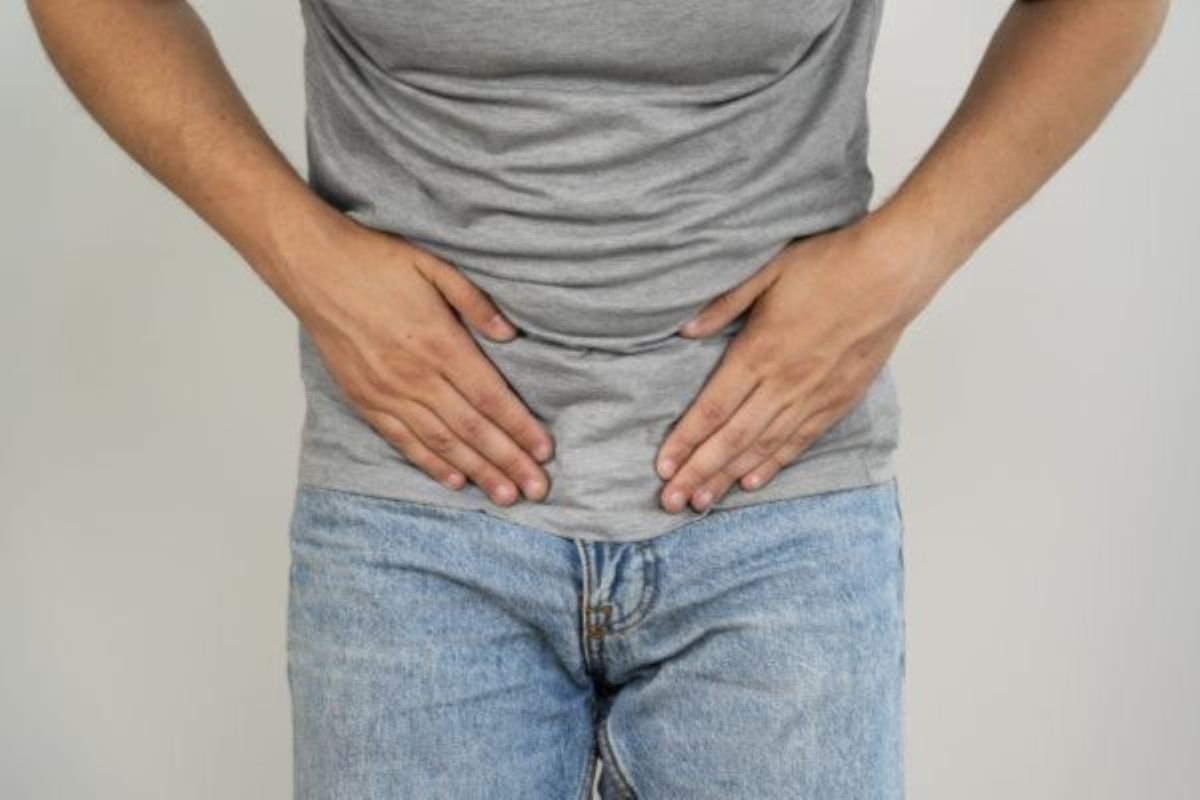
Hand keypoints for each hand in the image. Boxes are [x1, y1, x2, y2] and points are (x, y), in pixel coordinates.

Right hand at [289, 218, 554, 506]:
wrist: (311, 268)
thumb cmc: (374, 262)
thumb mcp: (433, 266)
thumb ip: (474, 301)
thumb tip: (510, 333)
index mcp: (439, 342)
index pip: (490, 396)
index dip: (520, 427)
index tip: (545, 451)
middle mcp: (415, 375)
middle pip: (472, 428)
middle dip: (508, 461)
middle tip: (536, 489)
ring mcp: (387, 392)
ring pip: (441, 442)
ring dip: (477, 472)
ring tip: (505, 495)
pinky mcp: (364, 400)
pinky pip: (403, 440)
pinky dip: (431, 463)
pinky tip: (455, 481)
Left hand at [654, 216, 928, 512]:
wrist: (892, 274)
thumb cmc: (830, 265)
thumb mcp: (767, 270)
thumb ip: (725, 304)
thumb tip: (686, 329)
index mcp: (760, 350)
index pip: (713, 407)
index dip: (685, 440)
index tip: (663, 466)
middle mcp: (784, 382)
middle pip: (732, 438)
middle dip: (698, 472)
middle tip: (672, 501)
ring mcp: (813, 396)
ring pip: (763, 447)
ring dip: (729, 477)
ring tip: (702, 502)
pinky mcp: (838, 400)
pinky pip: (799, 441)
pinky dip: (773, 464)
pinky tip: (750, 482)